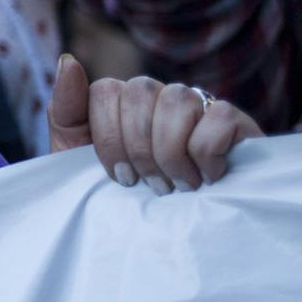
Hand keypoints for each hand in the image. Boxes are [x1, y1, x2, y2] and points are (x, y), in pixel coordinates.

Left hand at [49, 55, 263, 194]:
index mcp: (122, 104)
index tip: (121, 177)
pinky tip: (208, 176)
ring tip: (179, 185)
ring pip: (176, 100)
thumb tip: (68, 61)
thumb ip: (67, 114)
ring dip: (171, 153)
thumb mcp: (82, 163)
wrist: (177, 239)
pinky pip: (217, 117)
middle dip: (139, 149)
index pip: (105, 91)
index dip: (108, 139)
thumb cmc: (125, 201)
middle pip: (138, 91)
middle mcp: (158, 97)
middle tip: (152, 185)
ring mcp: (197, 104)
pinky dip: (207, 154)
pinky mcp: (234, 120)